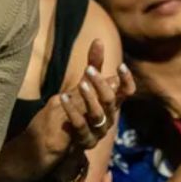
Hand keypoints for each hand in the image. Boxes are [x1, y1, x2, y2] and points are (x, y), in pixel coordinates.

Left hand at [52, 38, 133, 154]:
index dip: (126, 80)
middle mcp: (108, 117)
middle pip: (111, 100)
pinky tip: (63, 98)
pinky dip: (72, 111)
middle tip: (89, 70)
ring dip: (90, 98)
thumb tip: (98, 40)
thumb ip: (93, 65)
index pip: (126, 92)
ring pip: (98, 114)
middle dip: (101, 84)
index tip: (120, 66)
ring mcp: (97, 131)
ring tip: (80, 84)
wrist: (54, 141)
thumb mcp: (82, 86)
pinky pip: (80, 125)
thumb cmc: (73, 109)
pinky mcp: (83, 141)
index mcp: (110, 103)